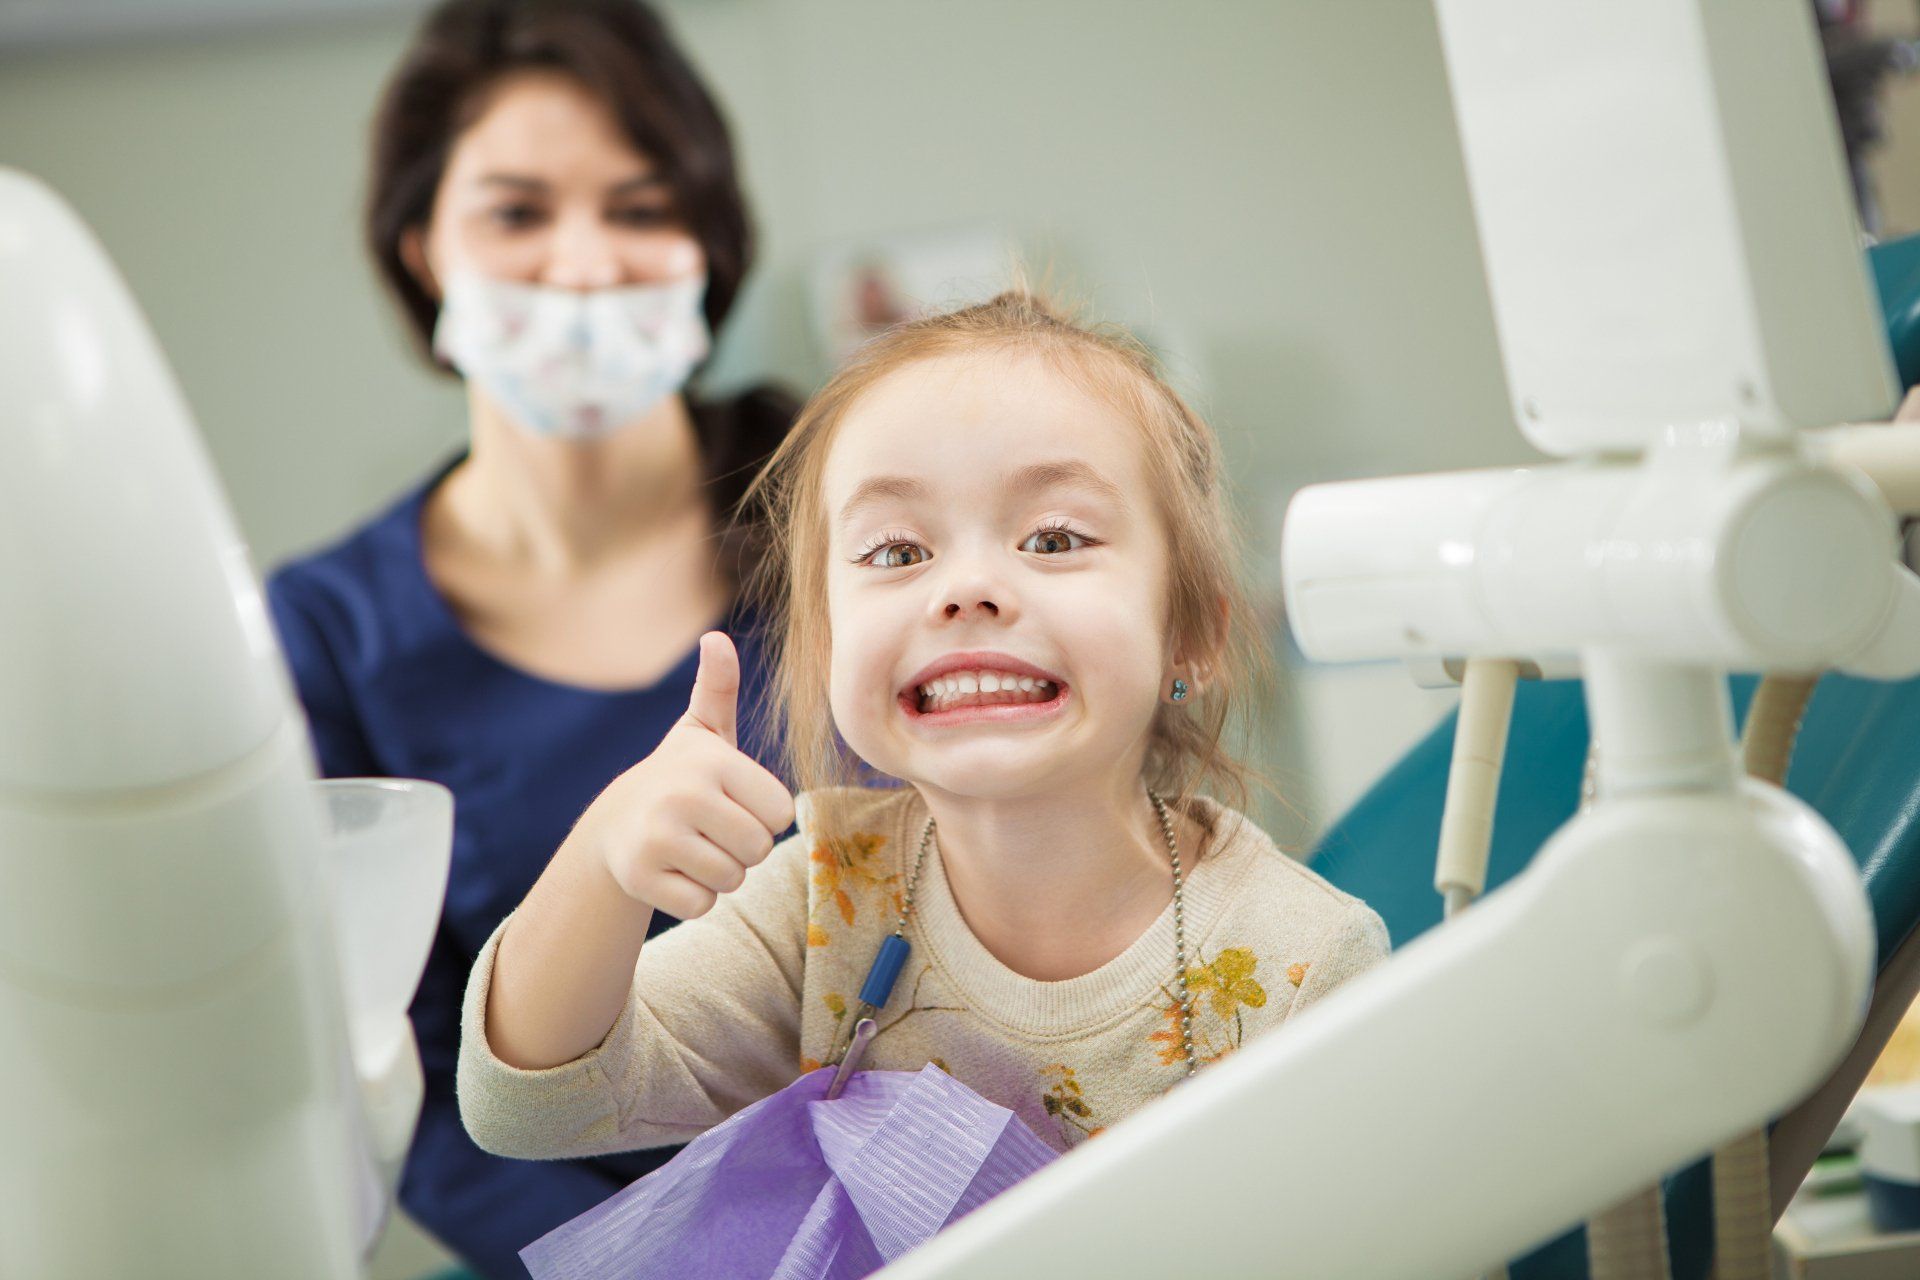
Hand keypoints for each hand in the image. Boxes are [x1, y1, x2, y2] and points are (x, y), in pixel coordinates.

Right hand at [573, 631, 794, 919]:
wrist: (616, 824)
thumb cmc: (681, 777)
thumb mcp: (704, 732)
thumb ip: (718, 687)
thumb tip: (716, 639)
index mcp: (713, 761)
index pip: (781, 814)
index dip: (762, 815)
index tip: (731, 801)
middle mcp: (683, 795)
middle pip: (758, 849)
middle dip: (743, 849)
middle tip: (711, 830)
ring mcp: (657, 838)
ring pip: (732, 880)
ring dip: (719, 874)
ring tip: (691, 848)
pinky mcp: (639, 877)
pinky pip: (702, 905)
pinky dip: (694, 898)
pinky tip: (672, 872)